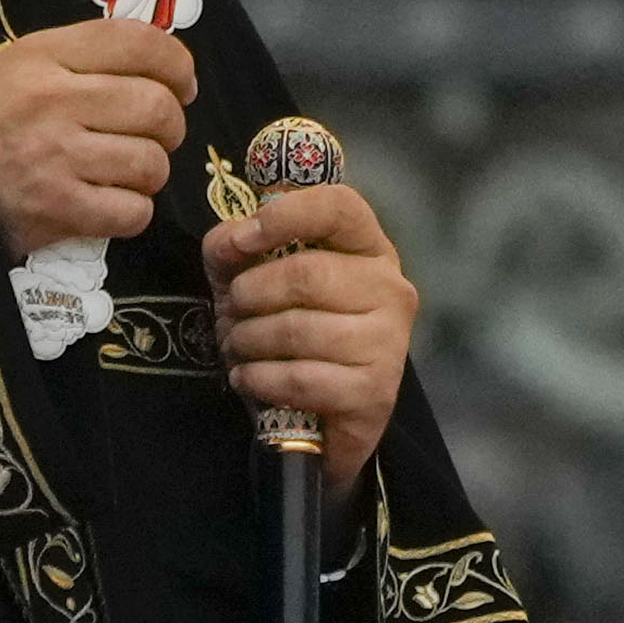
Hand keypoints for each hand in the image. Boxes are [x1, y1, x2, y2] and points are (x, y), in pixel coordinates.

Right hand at [0, 18, 191, 252]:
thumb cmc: (2, 117)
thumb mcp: (31, 65)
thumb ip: (94, 55)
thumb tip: (174, 68)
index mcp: (43, 55)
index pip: (137, 42)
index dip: (177, 63)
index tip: (182, 84)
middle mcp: (49, 101)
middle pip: (157, 106)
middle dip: (169, 126)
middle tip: (151, 134)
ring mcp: (53, 157)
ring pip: (151, 163)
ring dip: (149, 172)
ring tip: (121, 169)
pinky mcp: (57, 209)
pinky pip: (134, 211)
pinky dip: (131, 211)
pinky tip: (107, 201)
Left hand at [202, 181, 416, 504]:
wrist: (316, 414)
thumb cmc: (286, 332)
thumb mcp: (250, 278)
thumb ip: (234, 247)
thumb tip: (232, 240)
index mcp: (367, 248)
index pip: (340, 208)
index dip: (288, 215)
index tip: (245, 239)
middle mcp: (391, 289)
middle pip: (307, 274)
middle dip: (251, 295)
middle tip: (232, 314)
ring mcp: (390, 342)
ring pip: (300, 329)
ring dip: (249, 340)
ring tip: (239, 348)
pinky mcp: (376, 392)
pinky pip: (302, 378)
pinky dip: (260, 378)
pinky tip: (250, 379)